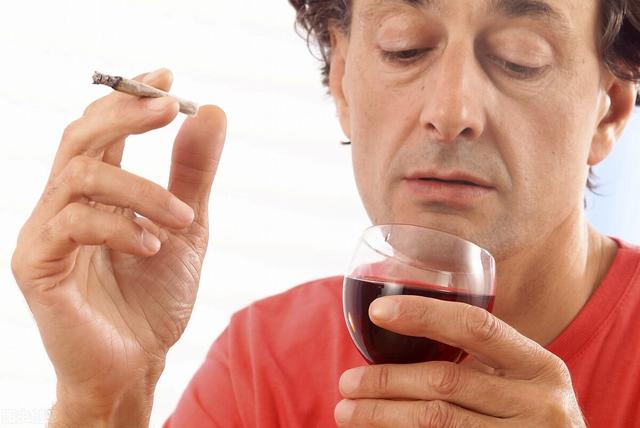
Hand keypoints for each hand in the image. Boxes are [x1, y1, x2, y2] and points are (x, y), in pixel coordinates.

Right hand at [11, 68, 225, 420]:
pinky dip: (120, 228)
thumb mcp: (186, 226)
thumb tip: (211, 111)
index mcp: (98, 193)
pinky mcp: (36, 265)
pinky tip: (152, 247)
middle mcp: (65, 204)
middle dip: (125, 114)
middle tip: (169, 105)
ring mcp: (47, 232)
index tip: (166, 76)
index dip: (128, 97)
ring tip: (180, 218)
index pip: (102, 128)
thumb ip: (192, 172)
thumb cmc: (154, 296)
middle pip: (80, 136)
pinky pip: (71, 224)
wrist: (136, 361)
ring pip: (81, 176)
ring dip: (141, 190)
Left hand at [335, 296, 585, 426]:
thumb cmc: (530, 415)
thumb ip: (480, 360)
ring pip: (436, 421)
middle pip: (445, 382)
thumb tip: (397, 334)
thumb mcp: (521, 381)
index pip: (476, 327)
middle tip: (346, 382)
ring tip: (347, 410)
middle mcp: (540, 403)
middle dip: (386, 380)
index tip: (377, 312)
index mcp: (540, 366)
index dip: (424, 314)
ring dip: (383, 415)